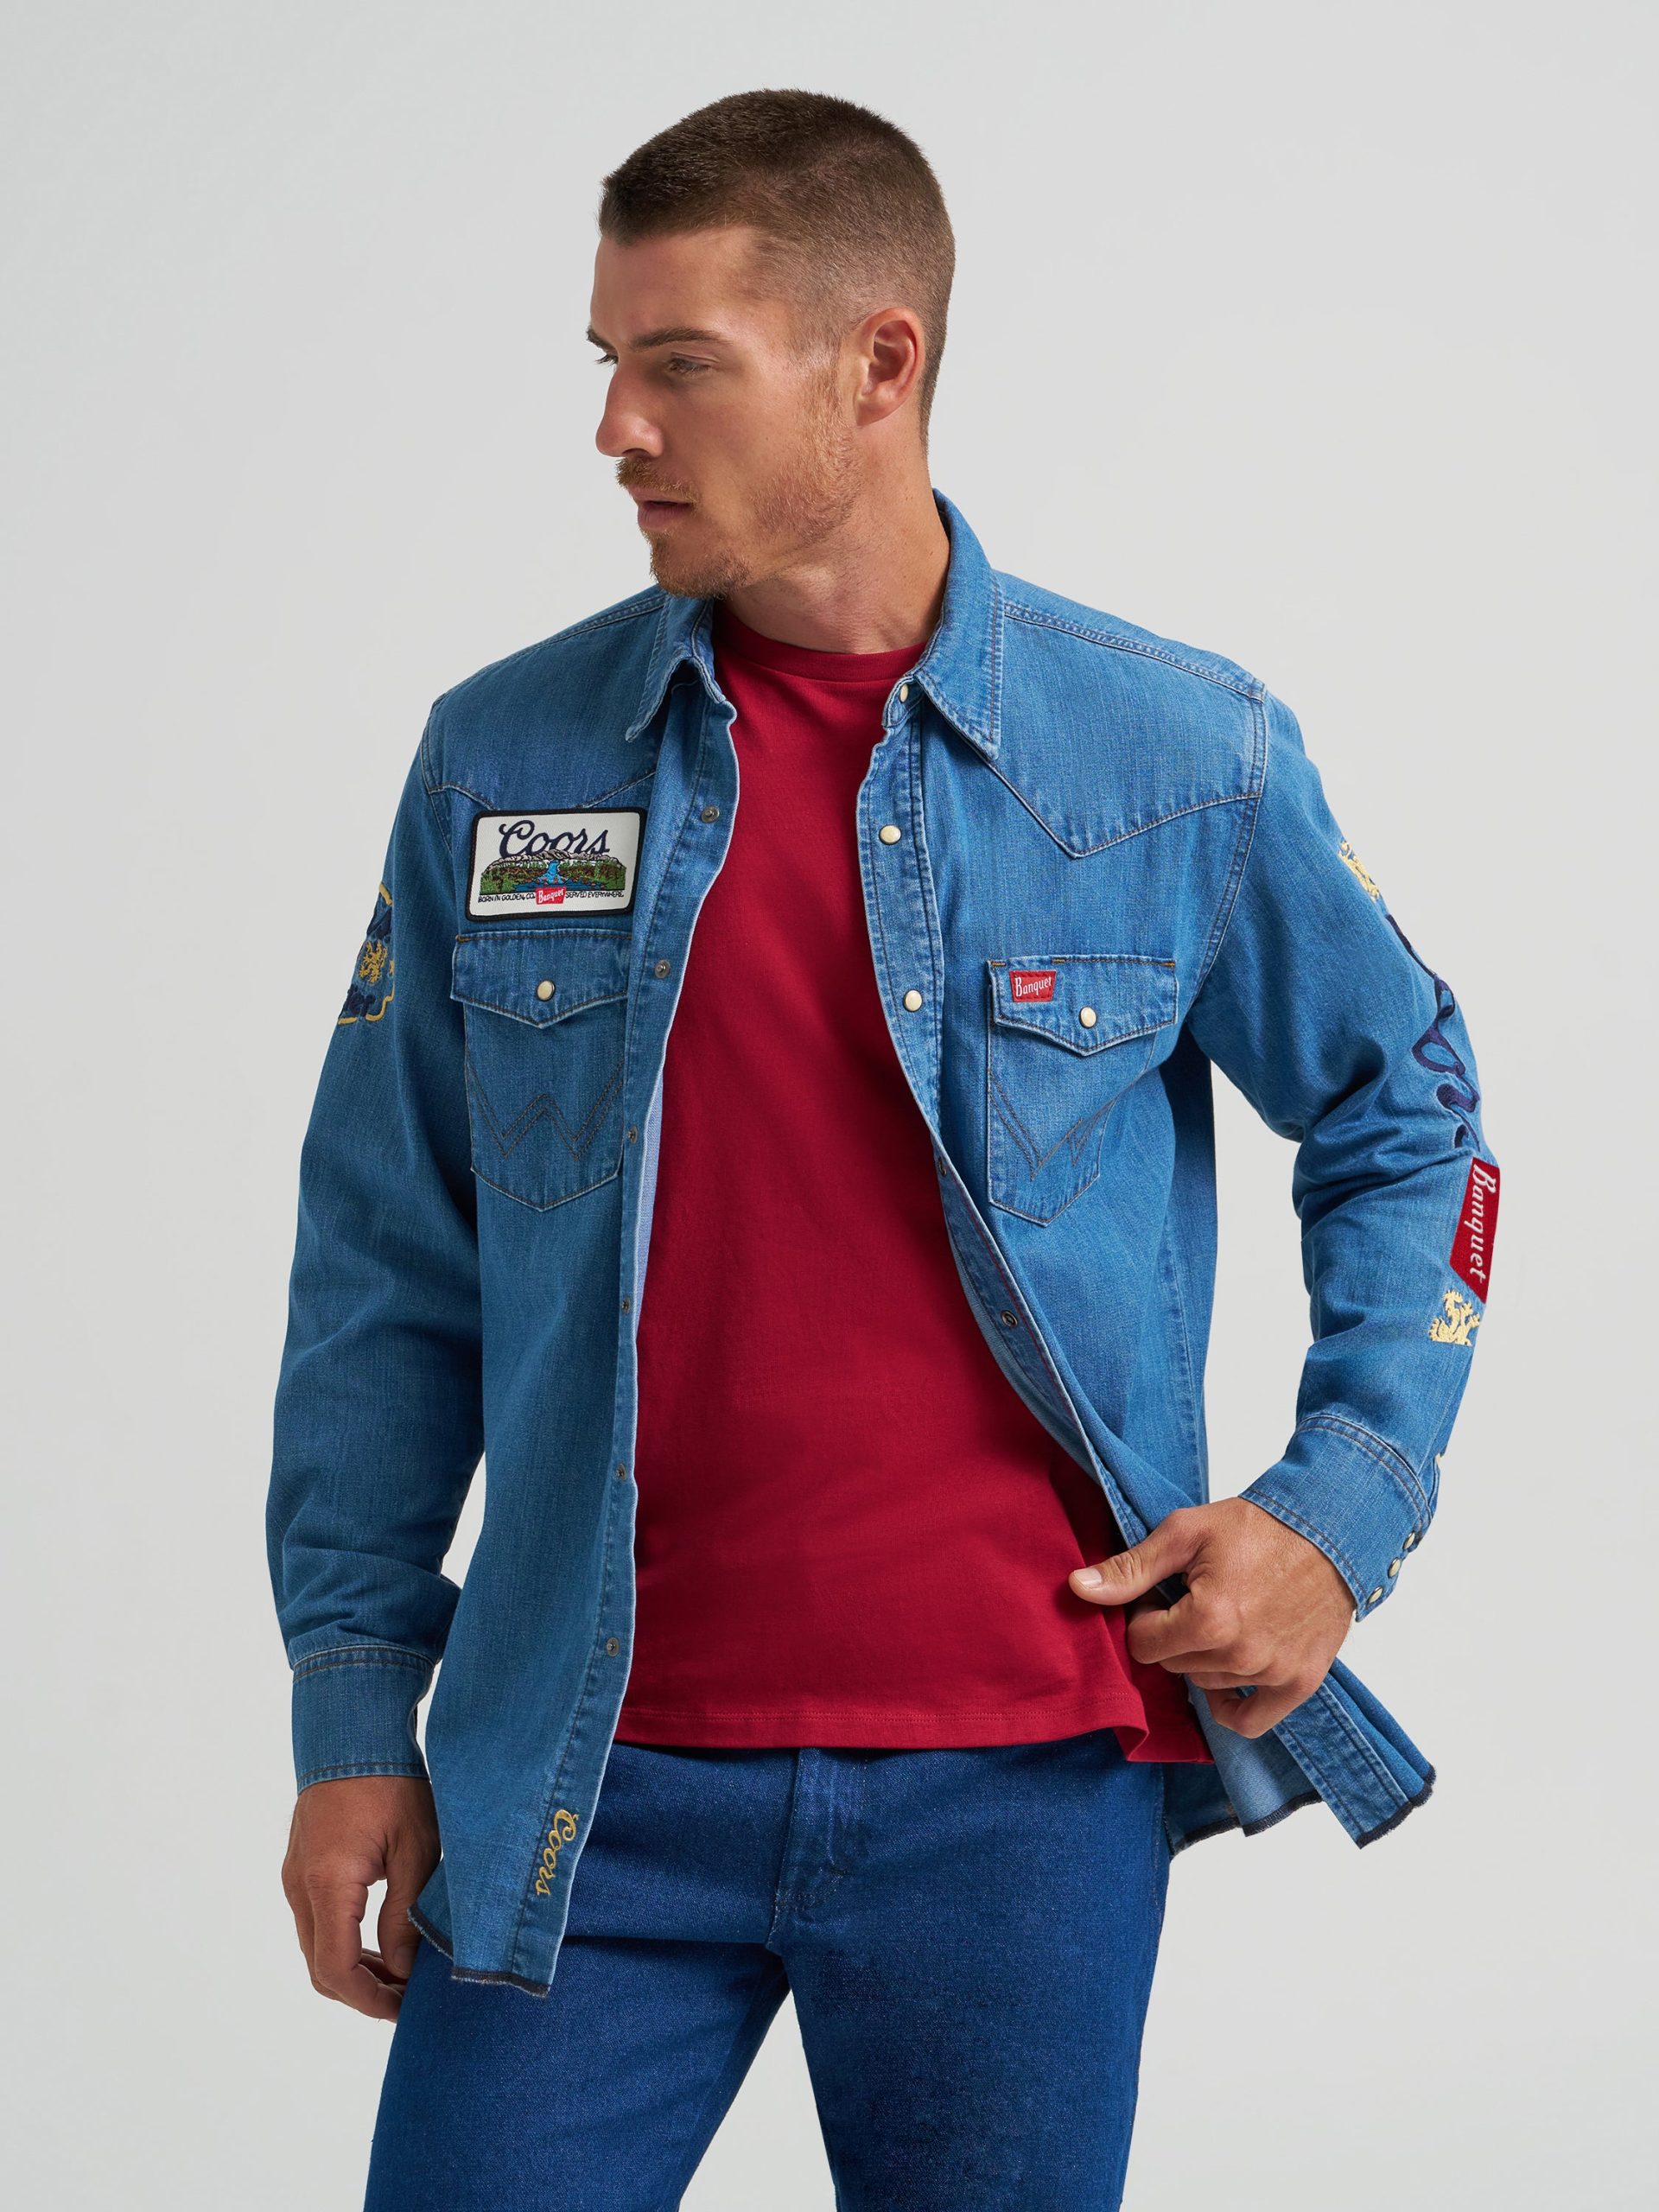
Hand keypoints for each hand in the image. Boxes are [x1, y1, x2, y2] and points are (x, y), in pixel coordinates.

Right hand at [281, 1775, 439, 2019]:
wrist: (354, 1732)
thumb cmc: (392, 1784)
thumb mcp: (416, 1850)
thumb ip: (405, 1915)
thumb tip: (402, 1971)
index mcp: (327, 1884)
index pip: (336, 1970)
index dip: (369, 2000)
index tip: (404, 2010)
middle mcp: (299, 1886)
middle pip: (320, 1967)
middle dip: (362, 1993)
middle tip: (407, 2000)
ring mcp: (294, 1877)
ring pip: (315, 1947)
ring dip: (353, 1970)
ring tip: (401, 1976)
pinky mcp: (301, 1867)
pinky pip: (316, 1922)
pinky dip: (344, 1943)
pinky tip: (381, 1943)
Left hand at [1069, 1498, 1354, 1736]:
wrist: (1330, 1531)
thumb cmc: (1258, 1527)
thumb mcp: (1186, 1533)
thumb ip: (1131, 1568)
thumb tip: (1077, 1588)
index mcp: (1209, 1619)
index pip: (1143, 1644)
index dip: (1145, 1616)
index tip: (1164, 1593)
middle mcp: (1240, 1656)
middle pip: (1173, 1665)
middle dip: (1172, 1635)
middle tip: (1193, 1600)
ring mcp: (1272, 1674)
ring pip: (1204, 1685)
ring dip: (1203, 1659)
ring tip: (1222, 1617)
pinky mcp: (1299, 1683)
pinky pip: (1249, 1721)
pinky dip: (1230, 1705)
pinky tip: (1224, 1676)